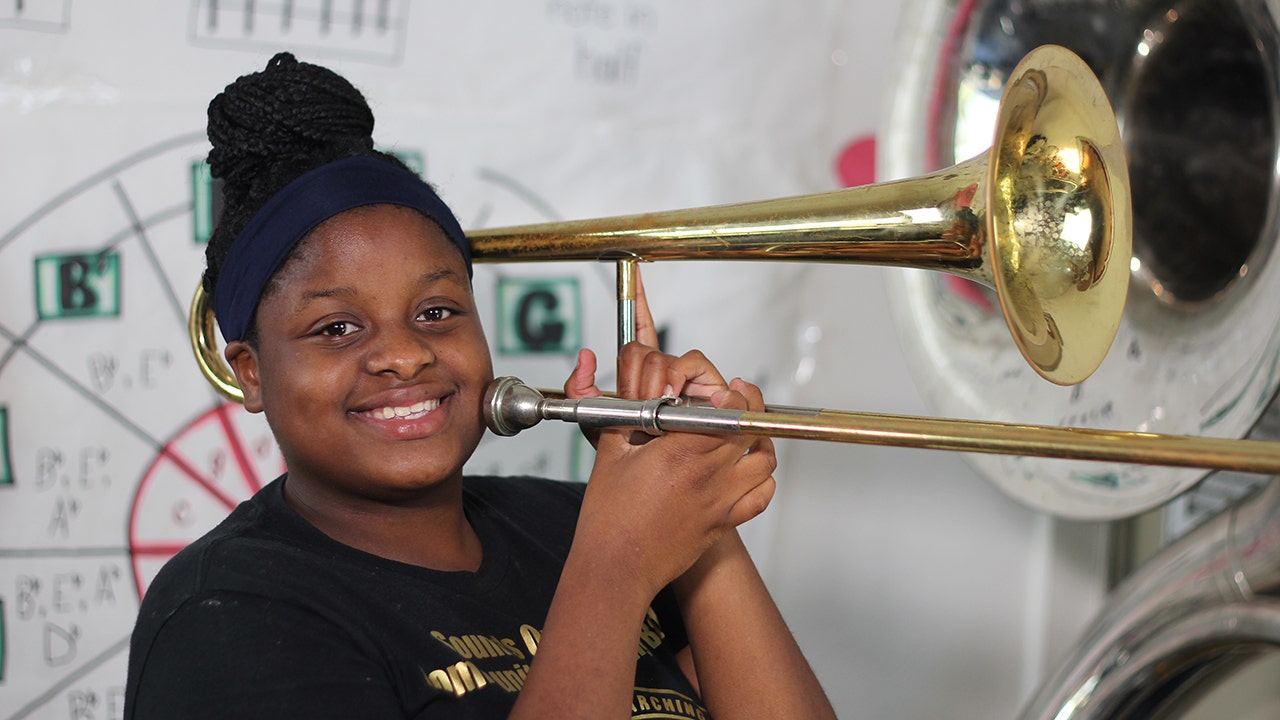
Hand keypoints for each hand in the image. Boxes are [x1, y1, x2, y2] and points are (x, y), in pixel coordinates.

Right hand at [566, 266, 776, 595]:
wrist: (616, 565)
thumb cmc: (609, 516)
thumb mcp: (613, 453)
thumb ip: (631, 418)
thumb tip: (639, 397)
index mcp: (683, 451)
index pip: (731, 412)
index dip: (735, 396)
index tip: (726, 391)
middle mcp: (710, 475)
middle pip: (752, 431)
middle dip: (748, 410)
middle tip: (736, 401)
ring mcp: (722, 501)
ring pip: (765, 462)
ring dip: (758, 442)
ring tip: (742, 432)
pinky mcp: (724, 523)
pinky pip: (761, 496)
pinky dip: (761, 479)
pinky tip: (745, 471)